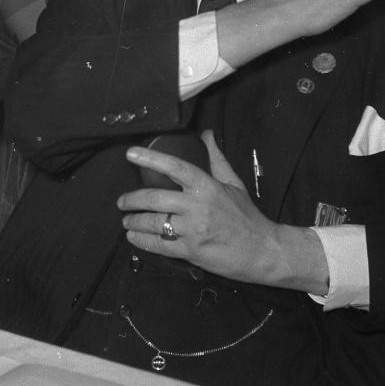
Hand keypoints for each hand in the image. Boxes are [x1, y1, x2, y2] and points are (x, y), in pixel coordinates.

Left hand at [117, 131, 325, 291]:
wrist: (262, 250)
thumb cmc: (247, 217)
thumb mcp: (233, 183)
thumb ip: (216, 159)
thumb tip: (206, 135)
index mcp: (207, 186)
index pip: (175, 167)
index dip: (151, 158)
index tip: (131, 153)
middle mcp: (198, 206)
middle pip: (154, 198)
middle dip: (131, 199)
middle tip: (122, 201)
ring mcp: (193, 230)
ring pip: (153, 223)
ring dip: (134, 222)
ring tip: (126, 221)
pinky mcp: (191, 250)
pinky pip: (159, 245)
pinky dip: (142, 241)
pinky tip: (134, 238)